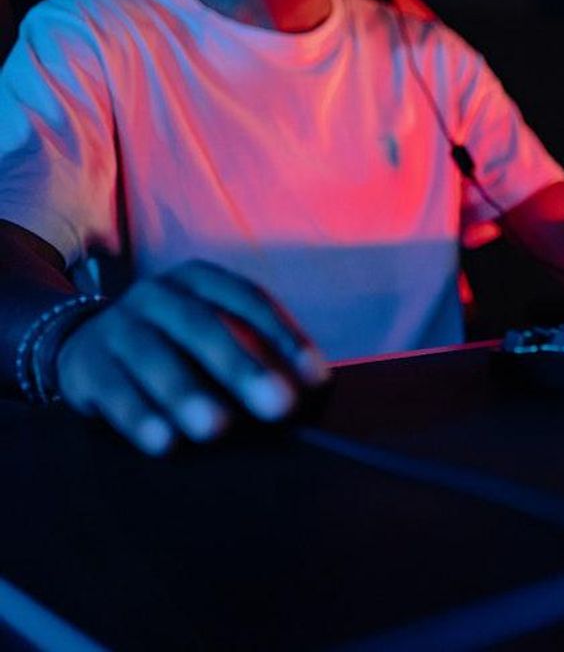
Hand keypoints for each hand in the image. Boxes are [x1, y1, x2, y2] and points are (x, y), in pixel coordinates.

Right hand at [55, 260, 328, 455]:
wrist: (87, 346)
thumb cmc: (177, 348)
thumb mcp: (214, 337)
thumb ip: (256, 356)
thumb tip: (306, 396)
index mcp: (201, 281)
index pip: (249, 301)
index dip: (284, 337)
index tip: (317, 380)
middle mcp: (158, 295)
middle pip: (202, 325)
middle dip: (242, 367)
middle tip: (279, 406)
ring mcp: (117, 325)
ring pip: (153, 356)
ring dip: (187, 393)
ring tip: (217, 429)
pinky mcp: (86, 365)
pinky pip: (114, 390)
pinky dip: (140, 416)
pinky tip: (164, 443)